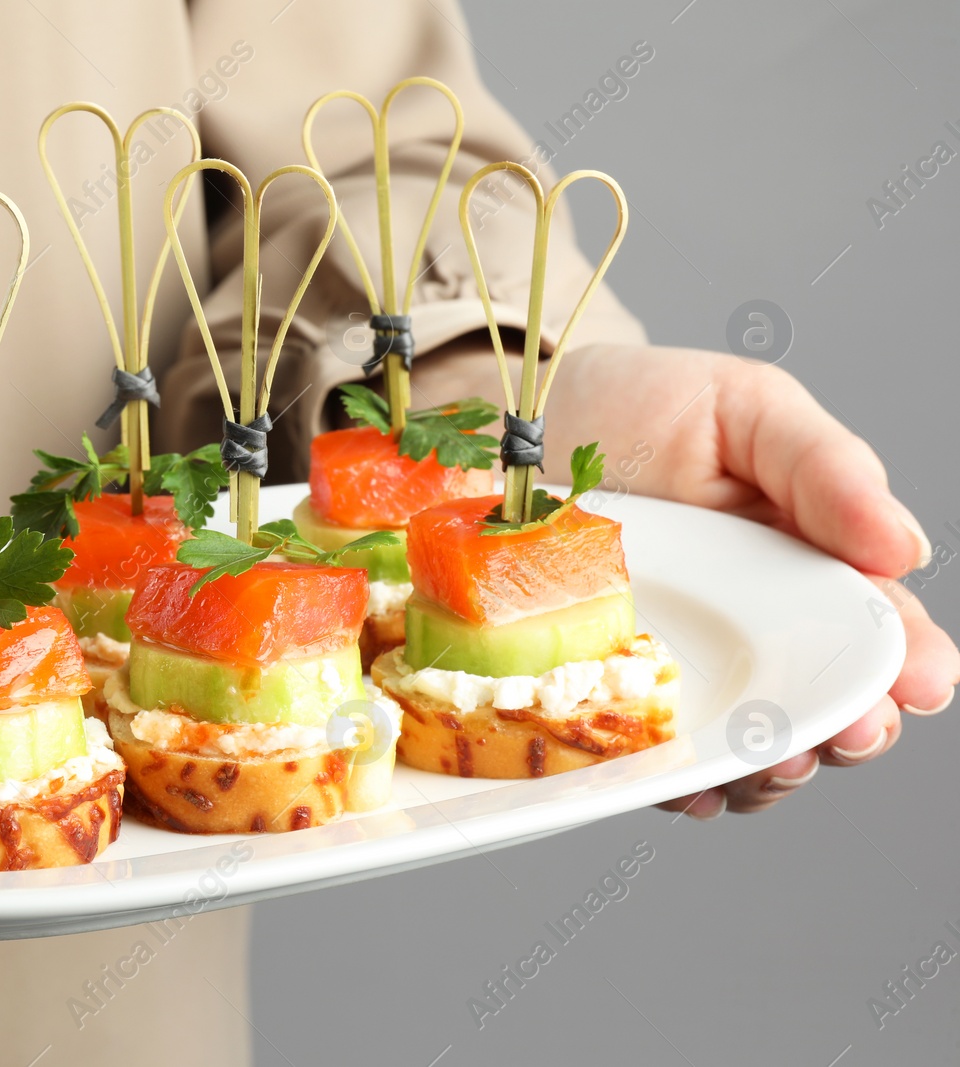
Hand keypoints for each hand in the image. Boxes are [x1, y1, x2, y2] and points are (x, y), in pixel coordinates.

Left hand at [518, 343, 957, 814]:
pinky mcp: (606, 695)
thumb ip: (825, 468)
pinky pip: (649, 759)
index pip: (876, 628)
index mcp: (803, 564)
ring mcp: (678, 669)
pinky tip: (689, 786)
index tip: (918, 685)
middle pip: (821, 704)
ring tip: (773, 761)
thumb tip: (905, 549)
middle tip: (846, 734)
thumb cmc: (634, 407)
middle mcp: (750, 630)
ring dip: (771, 769)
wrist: (510, 429)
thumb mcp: (742, 408)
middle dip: (848, 731)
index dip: (908, 664)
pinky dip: (676, 782)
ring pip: (747, 746)